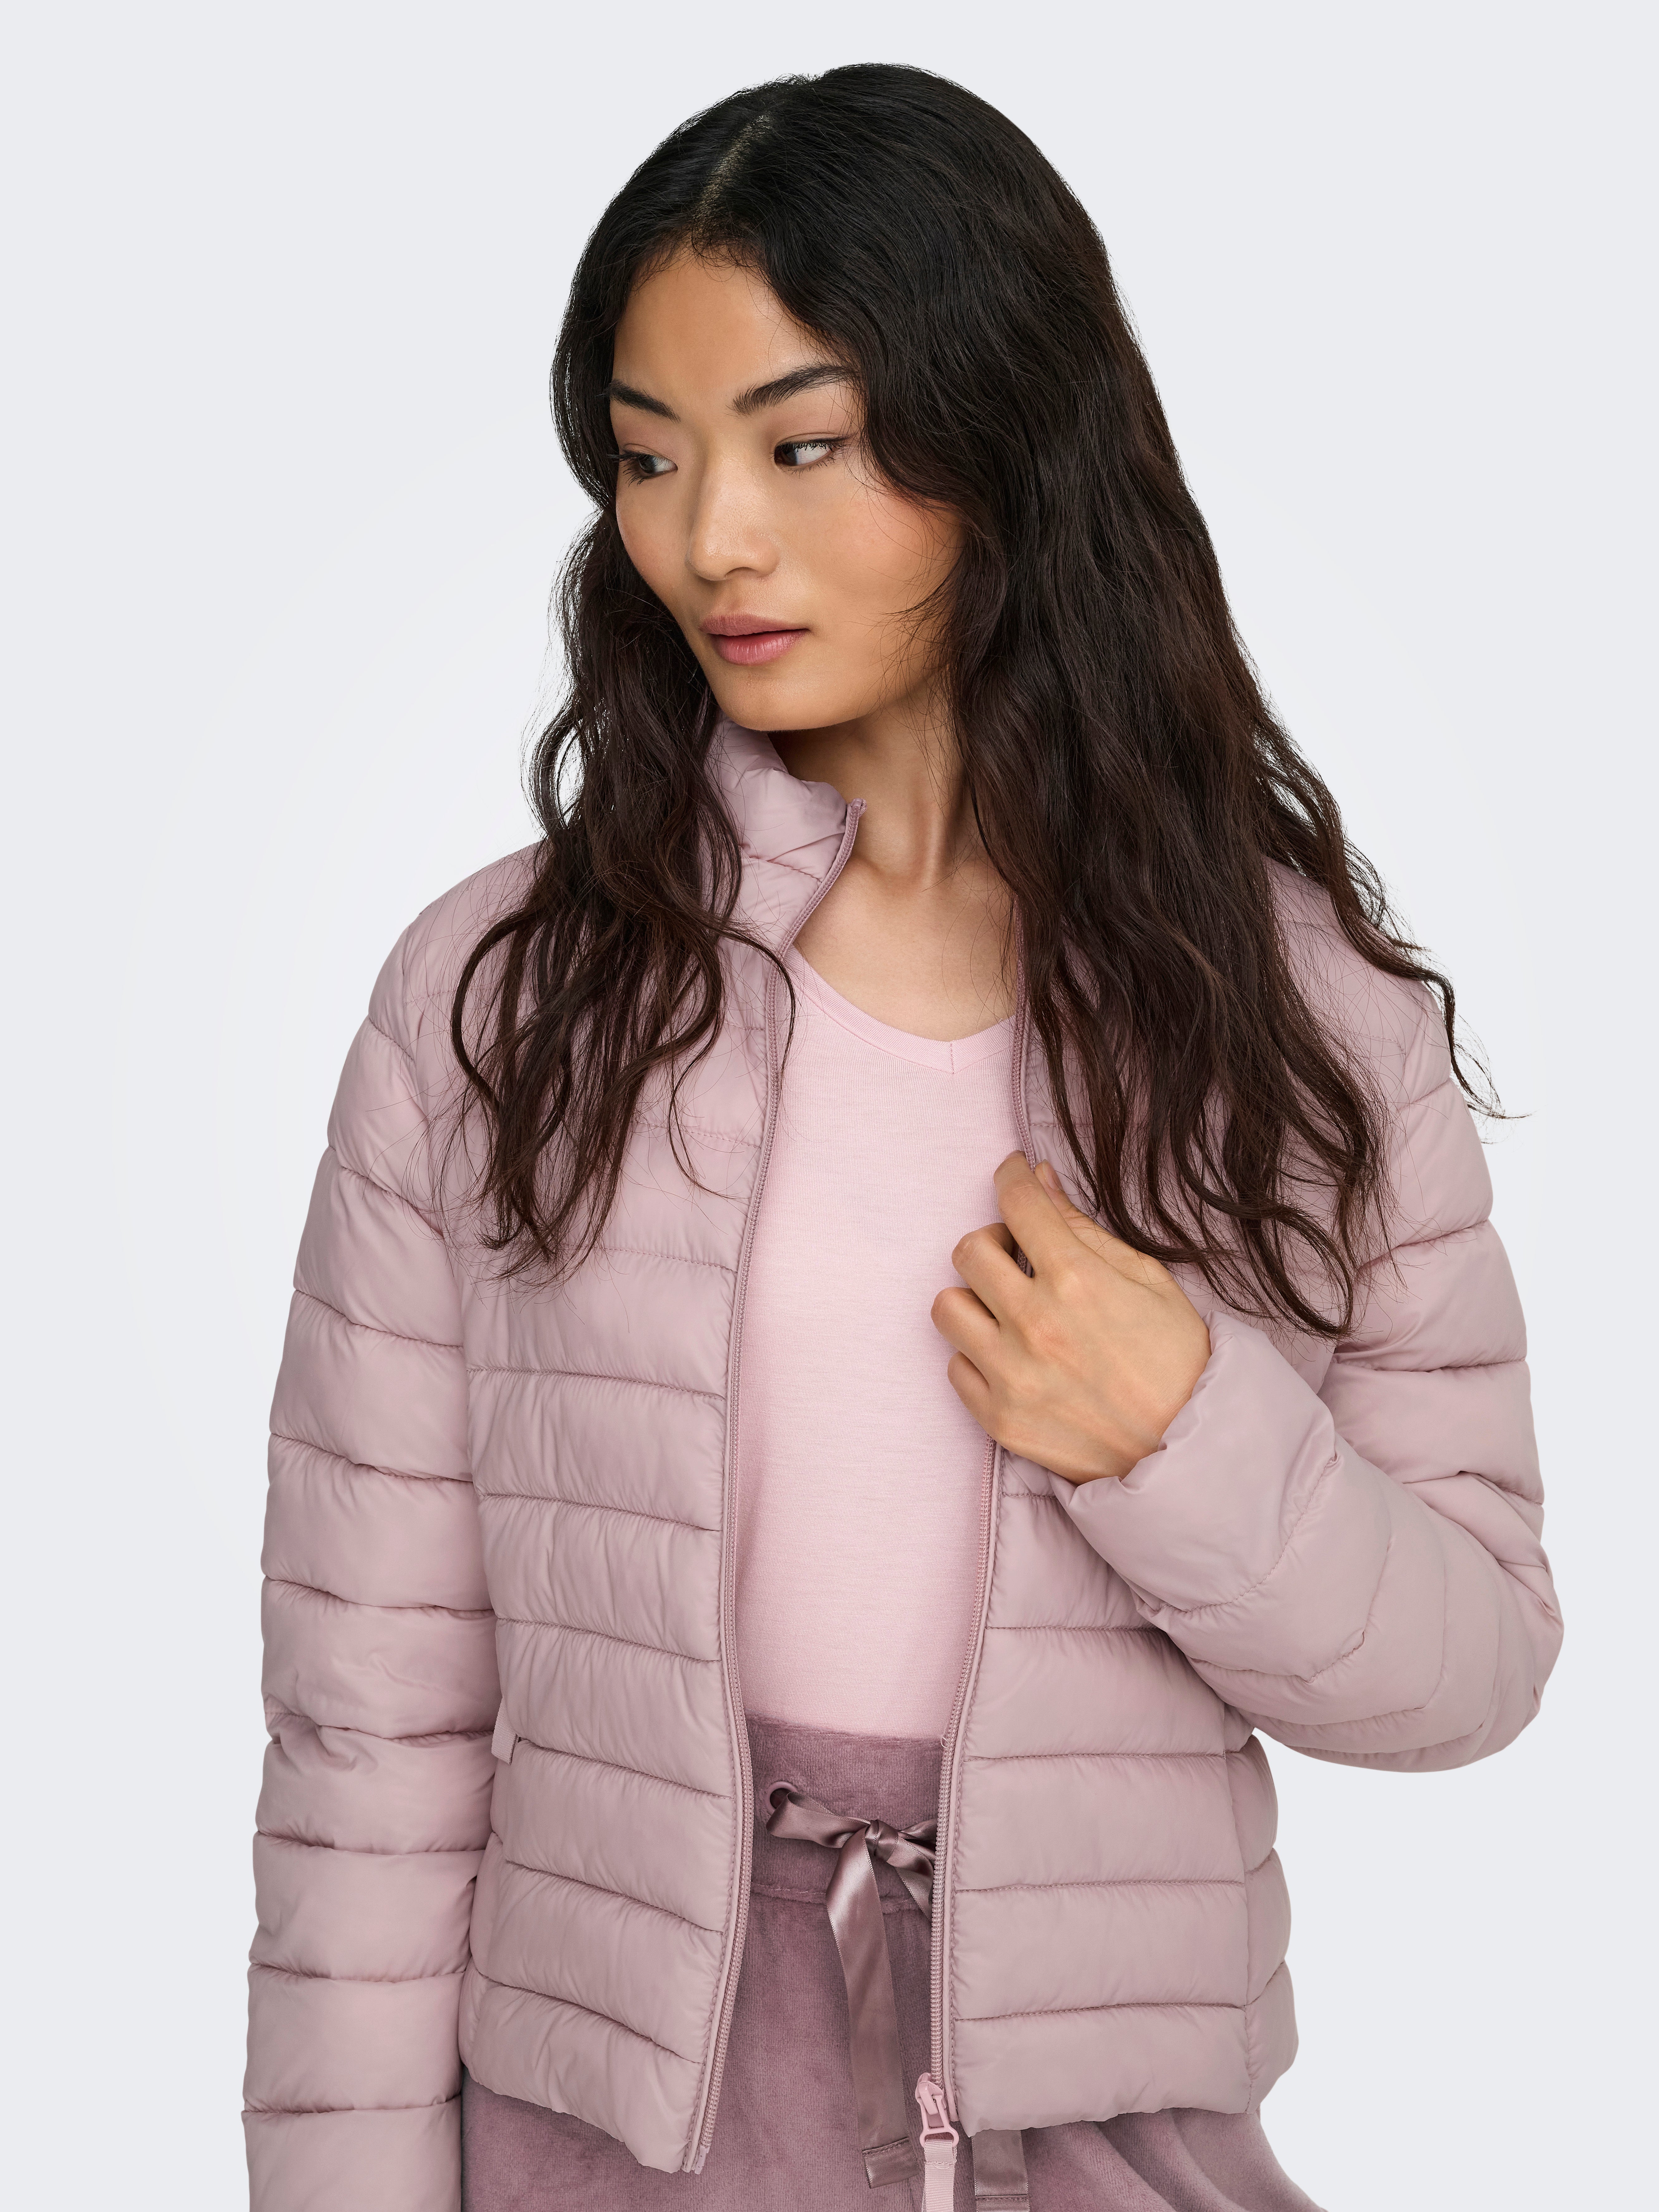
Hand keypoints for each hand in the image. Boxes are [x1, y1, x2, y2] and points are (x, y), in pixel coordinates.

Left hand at [931, 1154, 1211, 1482]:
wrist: (1189, 1451)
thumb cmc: (1177, 1360)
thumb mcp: (1147, 1280)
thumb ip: (1083, 1229)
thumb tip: (1038, 1180)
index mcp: (1076, 1280)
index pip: (1018, 1203)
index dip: (1012, 1176)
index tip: (1014, 1174)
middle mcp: (1034, 1324)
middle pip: (969, 1250)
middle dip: (993, 1240)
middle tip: (1019, 1253)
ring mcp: (1011, 1375)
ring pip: (948, 1306)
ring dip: (974, 1298)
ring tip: (1008, 1308)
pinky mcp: (1000, 1419)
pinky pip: (955, 1367)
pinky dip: (977, 1355)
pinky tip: (1012, 1356)